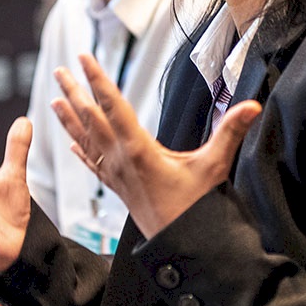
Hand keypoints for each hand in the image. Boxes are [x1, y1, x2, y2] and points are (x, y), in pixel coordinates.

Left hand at [51, 53, 260, 238]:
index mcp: (138, 150)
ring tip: (55, 100)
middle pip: (92, 119)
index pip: (114, 106)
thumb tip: (250, 106)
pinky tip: (70, 145)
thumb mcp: (214, 166)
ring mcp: (117, 176)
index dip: (98, 80)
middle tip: (60, 70)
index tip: (85, 59)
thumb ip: (230, 132)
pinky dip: (81, 151)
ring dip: (70, 119)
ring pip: (87, 140)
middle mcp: (121, 160)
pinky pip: (94, 165)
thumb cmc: (194, 209)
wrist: (180, 246)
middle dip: (75, 93)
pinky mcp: (119, 189)